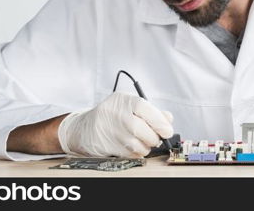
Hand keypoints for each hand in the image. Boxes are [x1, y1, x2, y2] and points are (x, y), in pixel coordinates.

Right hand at [58, 92, 173, 157]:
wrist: (84, 127)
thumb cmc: (113, 115)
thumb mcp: (129, 105)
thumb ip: (151, 111)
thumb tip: (169, 119)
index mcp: (123, 100)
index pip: (144, 108)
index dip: (159, 121)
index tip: (168, 130)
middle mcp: (114, 114)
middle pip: (141, 129)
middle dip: (154, 137)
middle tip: (158, 138)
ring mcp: (108, 130)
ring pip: (136, 144)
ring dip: (146, 147)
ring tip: (146, 143)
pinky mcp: (105, 146)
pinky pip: (129, 153)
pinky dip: (137, 153)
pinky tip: (135, 147)